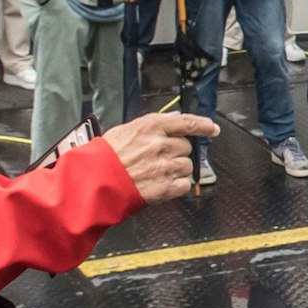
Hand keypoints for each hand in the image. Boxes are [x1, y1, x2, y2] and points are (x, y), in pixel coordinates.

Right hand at [99, 113, 218, 202]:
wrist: (95, 180)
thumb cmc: (106, 156)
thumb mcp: (127, 130)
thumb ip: (153, 125)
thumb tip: (174, 119)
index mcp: (152, 127)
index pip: (187, 122)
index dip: (203, 125)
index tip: (213, 128)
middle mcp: (161, 145)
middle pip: (186, 147)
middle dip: (178, 153)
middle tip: (161, 158)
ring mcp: (164, 167)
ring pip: (187, 166)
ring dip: (177, 170)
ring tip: (158, 172)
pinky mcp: (164, 187)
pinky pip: (184, 185)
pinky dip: (177, 186)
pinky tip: (163, 184)